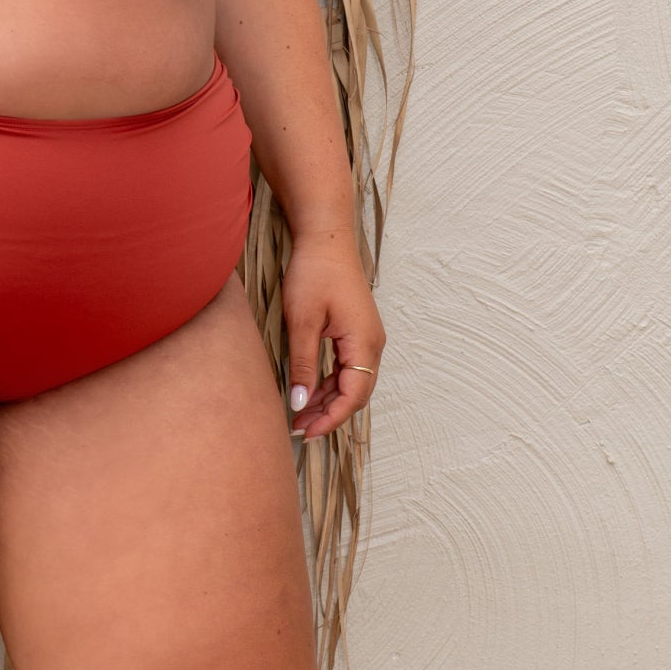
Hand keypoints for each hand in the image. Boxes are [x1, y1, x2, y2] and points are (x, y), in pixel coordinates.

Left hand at [279, 234, 385, 441]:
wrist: (325, 236)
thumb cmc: (314, 272)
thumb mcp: (302, 321)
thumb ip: (304, 364)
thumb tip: (301, 403)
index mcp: (364, 343)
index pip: (353, 397)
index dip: (330, 419)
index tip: (304, 432)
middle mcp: (372, 344)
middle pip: (355, 393)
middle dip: (328, 414)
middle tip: (297, 427)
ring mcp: (367, 337)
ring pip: (351, 381)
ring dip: (328, 399)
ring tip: (299, 412)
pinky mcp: (356, 330)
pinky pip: (347, 366)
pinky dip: (330, 381)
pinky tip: (309, 388)